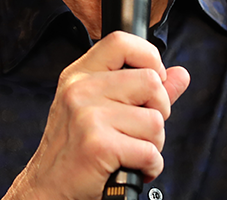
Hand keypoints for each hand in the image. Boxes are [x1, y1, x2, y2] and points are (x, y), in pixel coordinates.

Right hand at [4, 31, 190, 199]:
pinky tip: (132, 168)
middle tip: (140, 130)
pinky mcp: (98, 145)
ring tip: (131, 152)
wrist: (47, 189)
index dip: (149, 57)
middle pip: (150, 82)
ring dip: (153, 145)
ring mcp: (87, 116)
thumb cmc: (74, 152)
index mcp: (80, 75)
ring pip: (155, 121)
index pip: (121, 41)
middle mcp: (81, 90)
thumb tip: (179, 74)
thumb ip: (143, 91)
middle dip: (159, 112)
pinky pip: (150, 152)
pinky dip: (150, 167)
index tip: (153, 82)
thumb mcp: (102, 110)